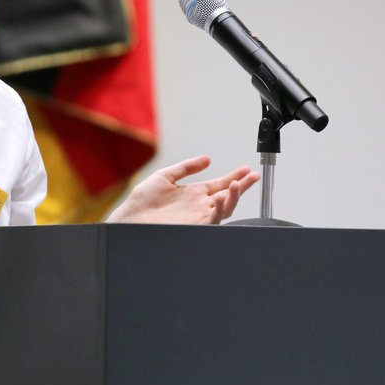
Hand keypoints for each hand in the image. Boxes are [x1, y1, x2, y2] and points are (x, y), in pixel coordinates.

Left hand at [107, 155, 258, 224]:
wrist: (131, 220)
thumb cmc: (143, 202)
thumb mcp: (166, 176)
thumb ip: (186, 166)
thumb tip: (207, 159)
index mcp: (194, 193)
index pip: (220, 184)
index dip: (234, 177)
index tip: (246, 169)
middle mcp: (199, 205)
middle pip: (227, 195)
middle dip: (242, 186)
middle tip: (253, 176)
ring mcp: (198, 216)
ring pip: (224, 208)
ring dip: (233, 197)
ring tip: (236, 185)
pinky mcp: (194, 226)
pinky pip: (212, 219)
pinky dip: (219, 209)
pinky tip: (220, 198)